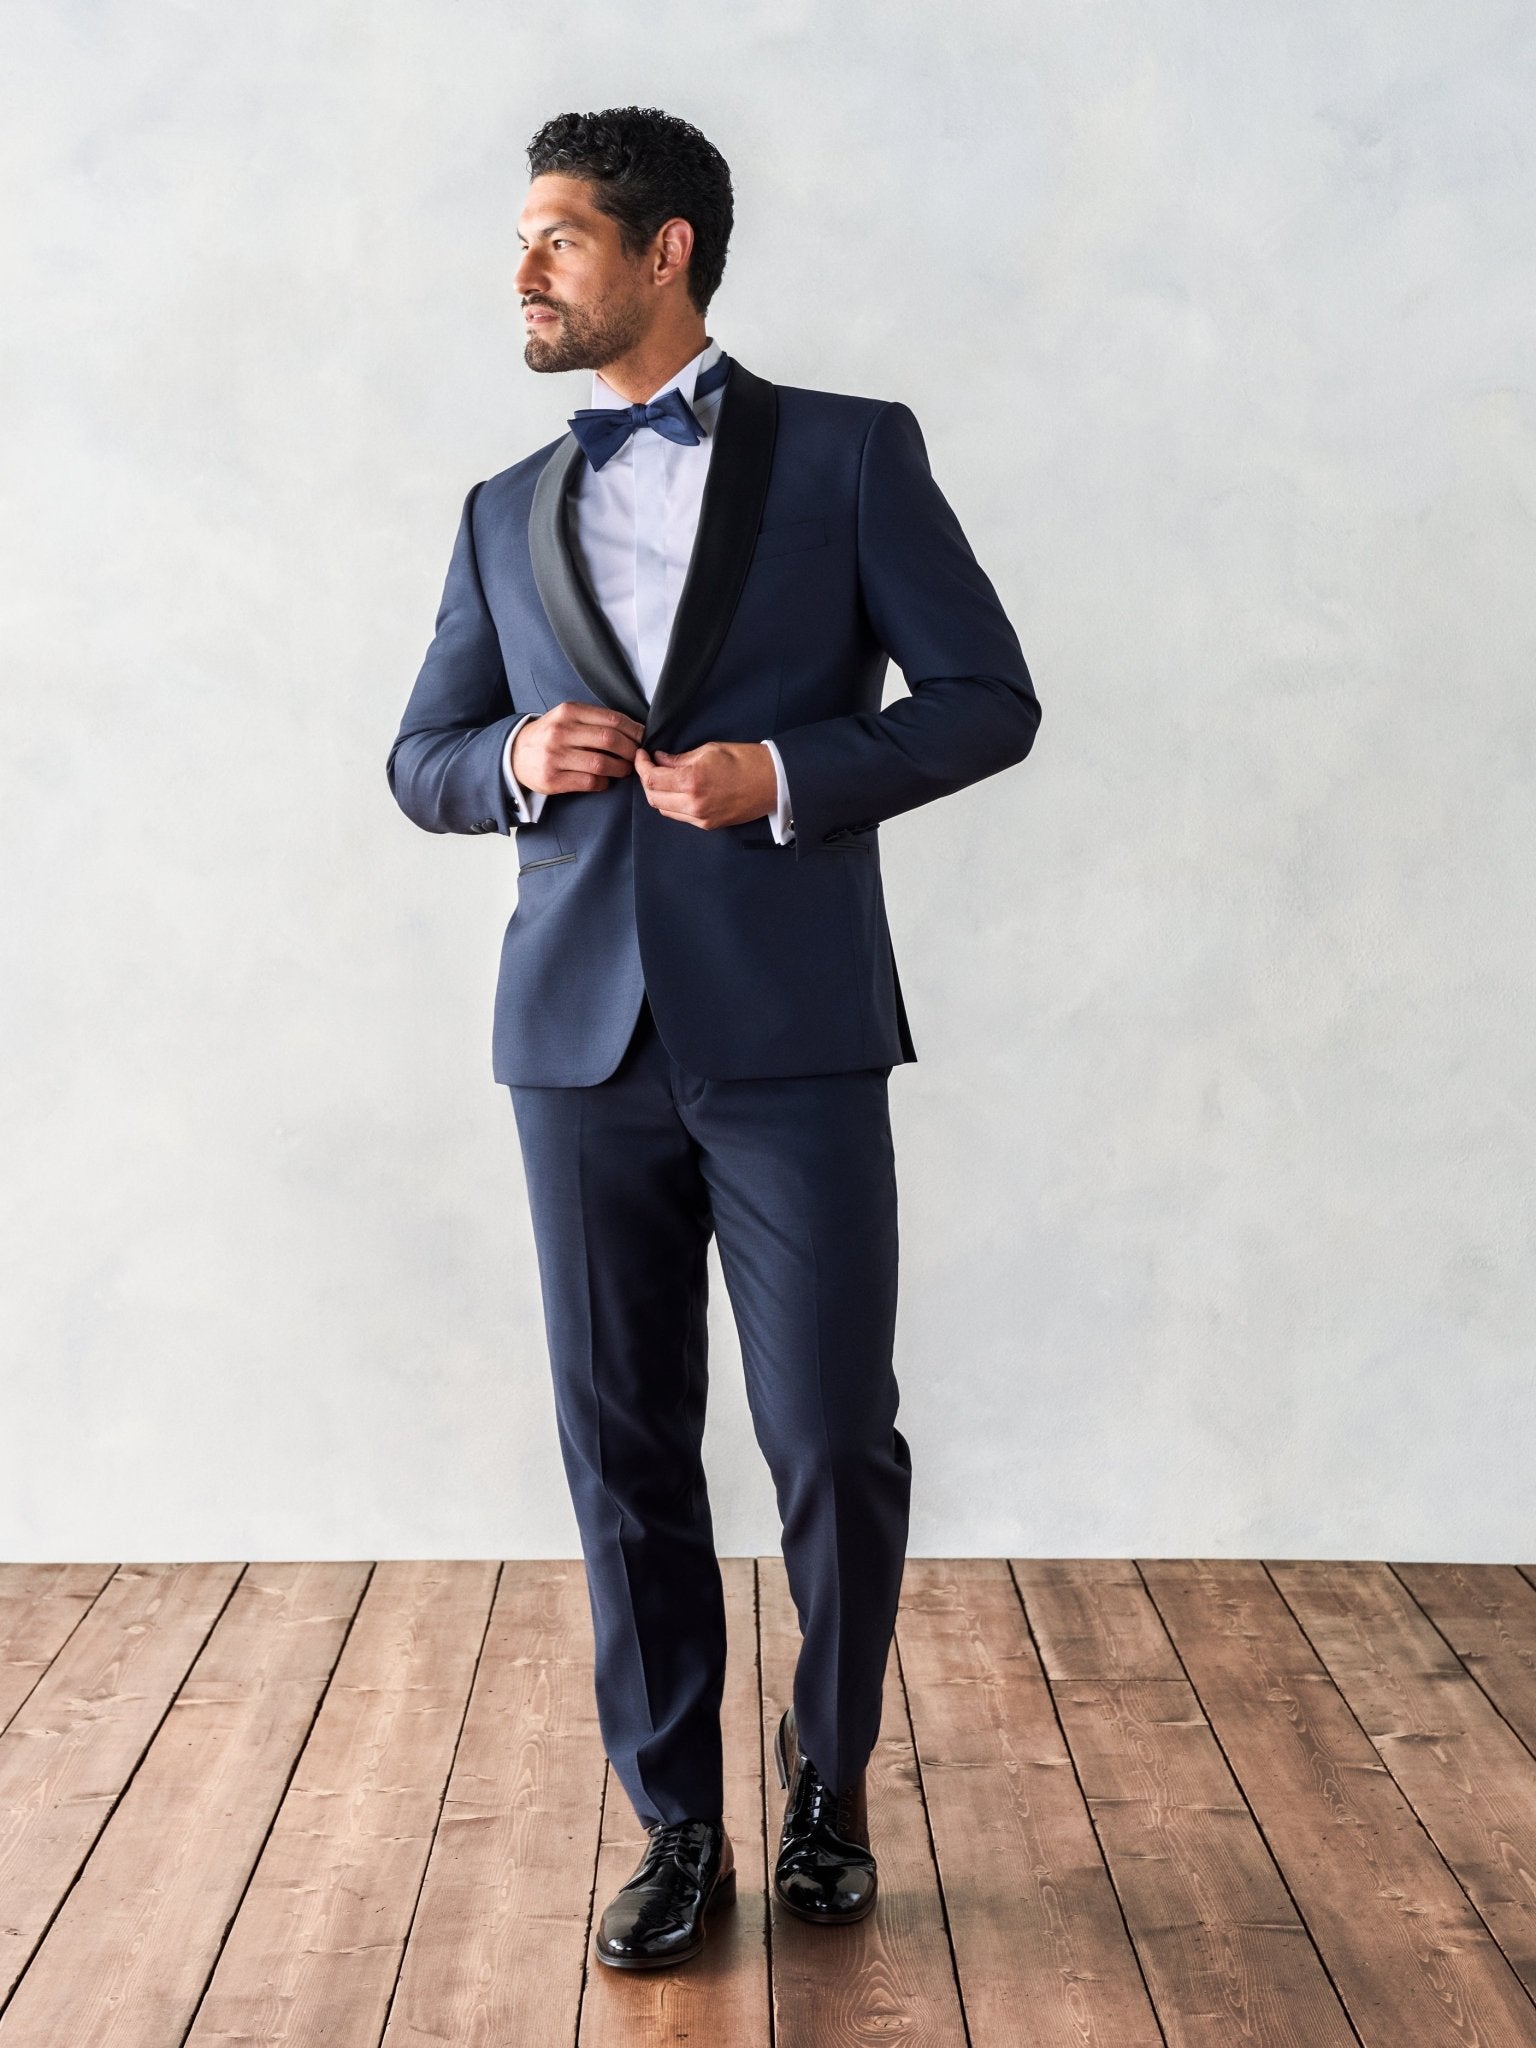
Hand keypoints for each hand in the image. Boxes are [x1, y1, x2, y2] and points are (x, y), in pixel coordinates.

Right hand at [511, 702, 644, 793]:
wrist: (514, 754)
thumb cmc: (549, 735)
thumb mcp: (566, 717)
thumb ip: (594, 720)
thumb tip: (634, 730)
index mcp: (568, 712)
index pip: (612, 719)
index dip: (634, 730)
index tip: (643, 738)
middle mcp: (561, 732)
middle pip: (610, 740)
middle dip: (630, 751)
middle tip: (636, 757)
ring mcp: (555, 756)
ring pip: (602, 764)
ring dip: (620, 769)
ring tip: (624, 769)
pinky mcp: (552, 779)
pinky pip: (589, 782)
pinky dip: (603, 783)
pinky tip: (604, 780)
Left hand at [633, 741, 777, 829]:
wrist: (775, 782)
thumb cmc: (746, 760)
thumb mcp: (709, 750)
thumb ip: (680, 758)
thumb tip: (660, 759)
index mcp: (692, 781)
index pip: (651, 779)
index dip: (641, 765)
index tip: (642, 755)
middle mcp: (693, 804)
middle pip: (653, 797)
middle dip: (646, 780)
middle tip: (649, 764)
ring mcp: (701, 818)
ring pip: (664, 809)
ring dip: (658, 793)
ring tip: (663, 776)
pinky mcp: (708, 825)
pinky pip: (680, 816)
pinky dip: (672, 803)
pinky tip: (677, 790)